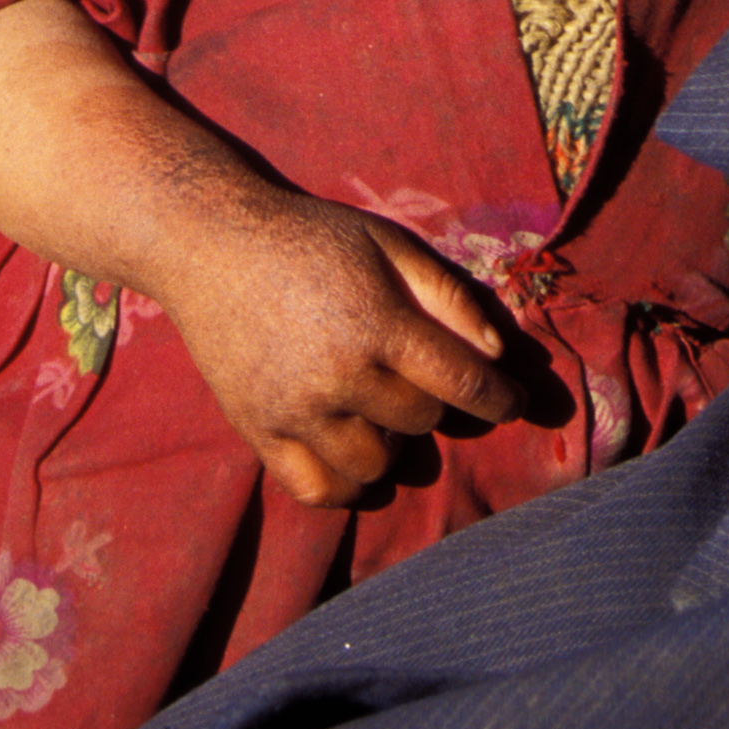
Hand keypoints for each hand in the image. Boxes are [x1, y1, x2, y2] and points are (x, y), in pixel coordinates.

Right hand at [158, 183, 520, 506]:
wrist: (213, 245)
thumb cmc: (312, 238)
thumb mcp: (388, 244)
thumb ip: (446, 296)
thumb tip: (495, 352)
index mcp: (378, 324)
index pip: (460, 381)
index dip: (498, 398)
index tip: (515, 405)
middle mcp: (339, 376)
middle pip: (419, 421)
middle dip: (431, 401)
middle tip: (417, 376)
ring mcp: (295, 412)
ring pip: (373, 466)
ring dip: (391, 443)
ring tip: (380, 410)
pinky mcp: (258, 433)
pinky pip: (316, 490)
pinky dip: (344, 486)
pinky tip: (352, 457)